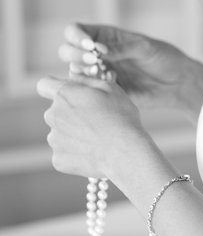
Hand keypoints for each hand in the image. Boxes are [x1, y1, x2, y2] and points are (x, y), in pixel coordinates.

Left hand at [36, 74, 152, 180]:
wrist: (125, 152)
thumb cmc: (121, 117)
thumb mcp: (110, 89)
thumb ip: (86, 80)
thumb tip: (73, 76)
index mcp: (64, 95)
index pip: (44, 85)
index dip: (54, 87)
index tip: (68, 94)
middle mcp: (53, 116)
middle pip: (55, 111)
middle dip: (69, 113)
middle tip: (93, 119)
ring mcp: (54, 139)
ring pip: (60, 133)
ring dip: (73, 134)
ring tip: (96, 138)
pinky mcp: (58, 160)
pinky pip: (64, 152)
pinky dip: (75, 153)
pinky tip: (93, 152)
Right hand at [58, 23, 202, 119]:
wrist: (176, 83)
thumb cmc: (163, 58)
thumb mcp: (144, 48)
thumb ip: (121, 48)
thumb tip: (97, 50)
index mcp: (104, 36)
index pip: (75, 31)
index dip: (76, 37)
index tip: (89, 45)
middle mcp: (96, 54)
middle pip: (67, 51)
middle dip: (75, 56)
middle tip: (94, 61)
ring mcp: (98, 73)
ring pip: (74, 72)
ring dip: (82, 73)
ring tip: (103, 73)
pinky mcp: (103, 91)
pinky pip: (87, 91)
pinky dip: (93, 87)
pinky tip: (112, 84)